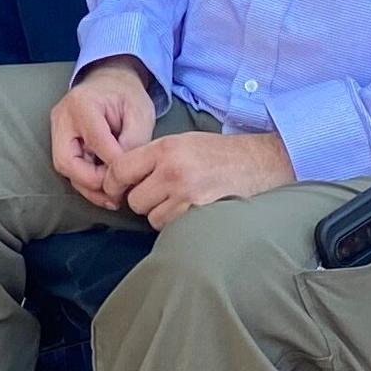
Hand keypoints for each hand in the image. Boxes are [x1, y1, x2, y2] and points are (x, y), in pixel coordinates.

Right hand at [48, 58, 161, 208]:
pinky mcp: (60, 142)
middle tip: (117, 193)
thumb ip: (134, 141)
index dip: (114, 164)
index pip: (96, 141)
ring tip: (114, 197)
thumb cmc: (127, 96)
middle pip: (67, 161)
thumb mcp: (140, 113)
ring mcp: (57, 131)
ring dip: (89, 187)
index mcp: (82, 104)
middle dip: (92, 182)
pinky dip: (87, 182)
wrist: (111, 83)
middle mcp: (62, 118)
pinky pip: (70, 167)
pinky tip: (106, 190)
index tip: (132, 177)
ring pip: (65, 168)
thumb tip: (125, 172)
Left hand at [105, 126, 294, 227]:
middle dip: (141, 200)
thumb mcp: (181, 142)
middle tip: (156, 194)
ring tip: (177, 201)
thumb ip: (150, 157)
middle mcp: (173, 171)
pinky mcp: (201, 214)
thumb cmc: (216, 153)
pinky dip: (175, 224)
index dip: (112, 183)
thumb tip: (119, 177)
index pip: (120, 170)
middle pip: (134, 200)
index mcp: (165, 149)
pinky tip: (188, 210)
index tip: (115, 189)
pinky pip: (172, 228)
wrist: (258, 162)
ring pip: (152, 218)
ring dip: (159, 214)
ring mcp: (188, 195)